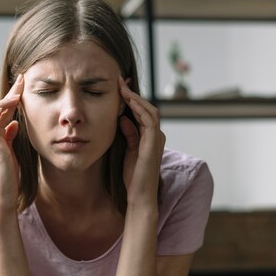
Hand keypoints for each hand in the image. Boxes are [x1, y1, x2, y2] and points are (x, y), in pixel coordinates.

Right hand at [0, 74, 23, 210]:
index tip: (24, 85)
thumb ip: (10, 139)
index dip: (12, 98)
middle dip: (9, 94)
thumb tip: (13, 124)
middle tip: (22, 81)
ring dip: (2, 102)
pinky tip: (8, 111)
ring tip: (17, 96)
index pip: (3, 113)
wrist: (4, 199)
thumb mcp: (13, 154)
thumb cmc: (9, 180)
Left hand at [118, 76, 165, 206]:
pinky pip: (149, 120)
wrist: (140, 195)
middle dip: (133, 93)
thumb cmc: (133, 176)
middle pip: (147, 107)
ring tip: (122, 87)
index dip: (131, 98)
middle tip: (119, 81)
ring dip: (135, 98)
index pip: (142, 112)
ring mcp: (157, 139)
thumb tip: (122, 118)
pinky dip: (139, 109)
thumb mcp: (127, 150)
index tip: (119, 87)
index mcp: (150, 137)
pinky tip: (128, 101)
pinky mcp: (154, 143)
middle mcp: (156, 135)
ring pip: (149, 110)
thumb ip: (128, 133)